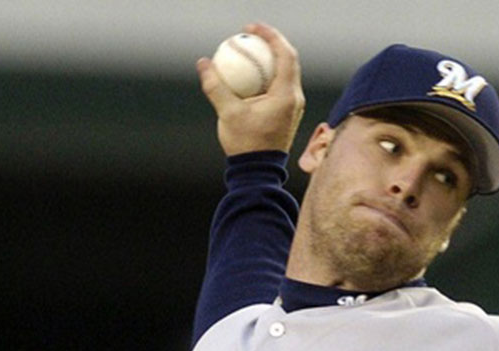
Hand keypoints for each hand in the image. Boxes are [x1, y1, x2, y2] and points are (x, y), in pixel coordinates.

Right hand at [197, 22, 305, 155]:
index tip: (252, 29)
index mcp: (286, 95)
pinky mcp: (286, 112)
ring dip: (269, 58)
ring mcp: (293, 106)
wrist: (258, 172)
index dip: (270, 36)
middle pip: (288, 59)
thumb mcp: (227, 113)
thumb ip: (215, 86)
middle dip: (270, 43)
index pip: (285, 54)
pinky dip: (267, 74)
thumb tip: (203, 63)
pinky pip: (279, 85)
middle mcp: (295, 98)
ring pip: (285, 72)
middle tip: (250, 35)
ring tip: (250, 50)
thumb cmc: (245, 145)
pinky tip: (250, 74)